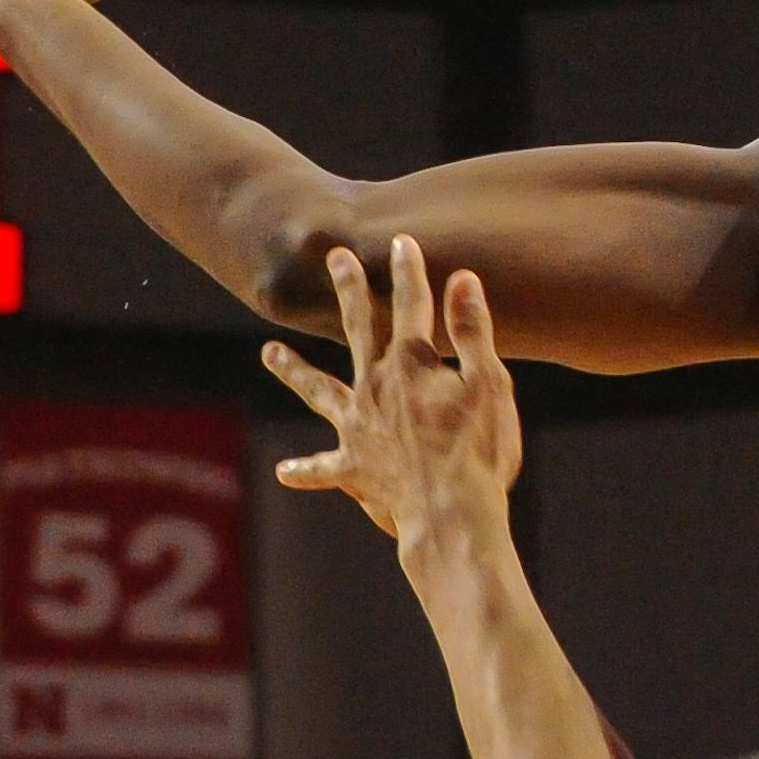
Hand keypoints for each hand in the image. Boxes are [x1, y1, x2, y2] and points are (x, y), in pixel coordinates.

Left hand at [261, 236, 522, 562]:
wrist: (449, 516)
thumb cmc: (478, 451)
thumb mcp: (488, 386)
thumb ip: (473, 332)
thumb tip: (462, 278)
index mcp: (411, 364)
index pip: (412, 304)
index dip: (408, 271)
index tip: (400, 242)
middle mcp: (375, 388)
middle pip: (357, 329)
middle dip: (348, 290)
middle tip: (333, 257)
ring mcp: (358, 428)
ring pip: (319, 391)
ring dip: (295, 370)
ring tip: (269, 353)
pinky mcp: (354, 468)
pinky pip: (324, 469)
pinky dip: (306, 470)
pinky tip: (284, 472)